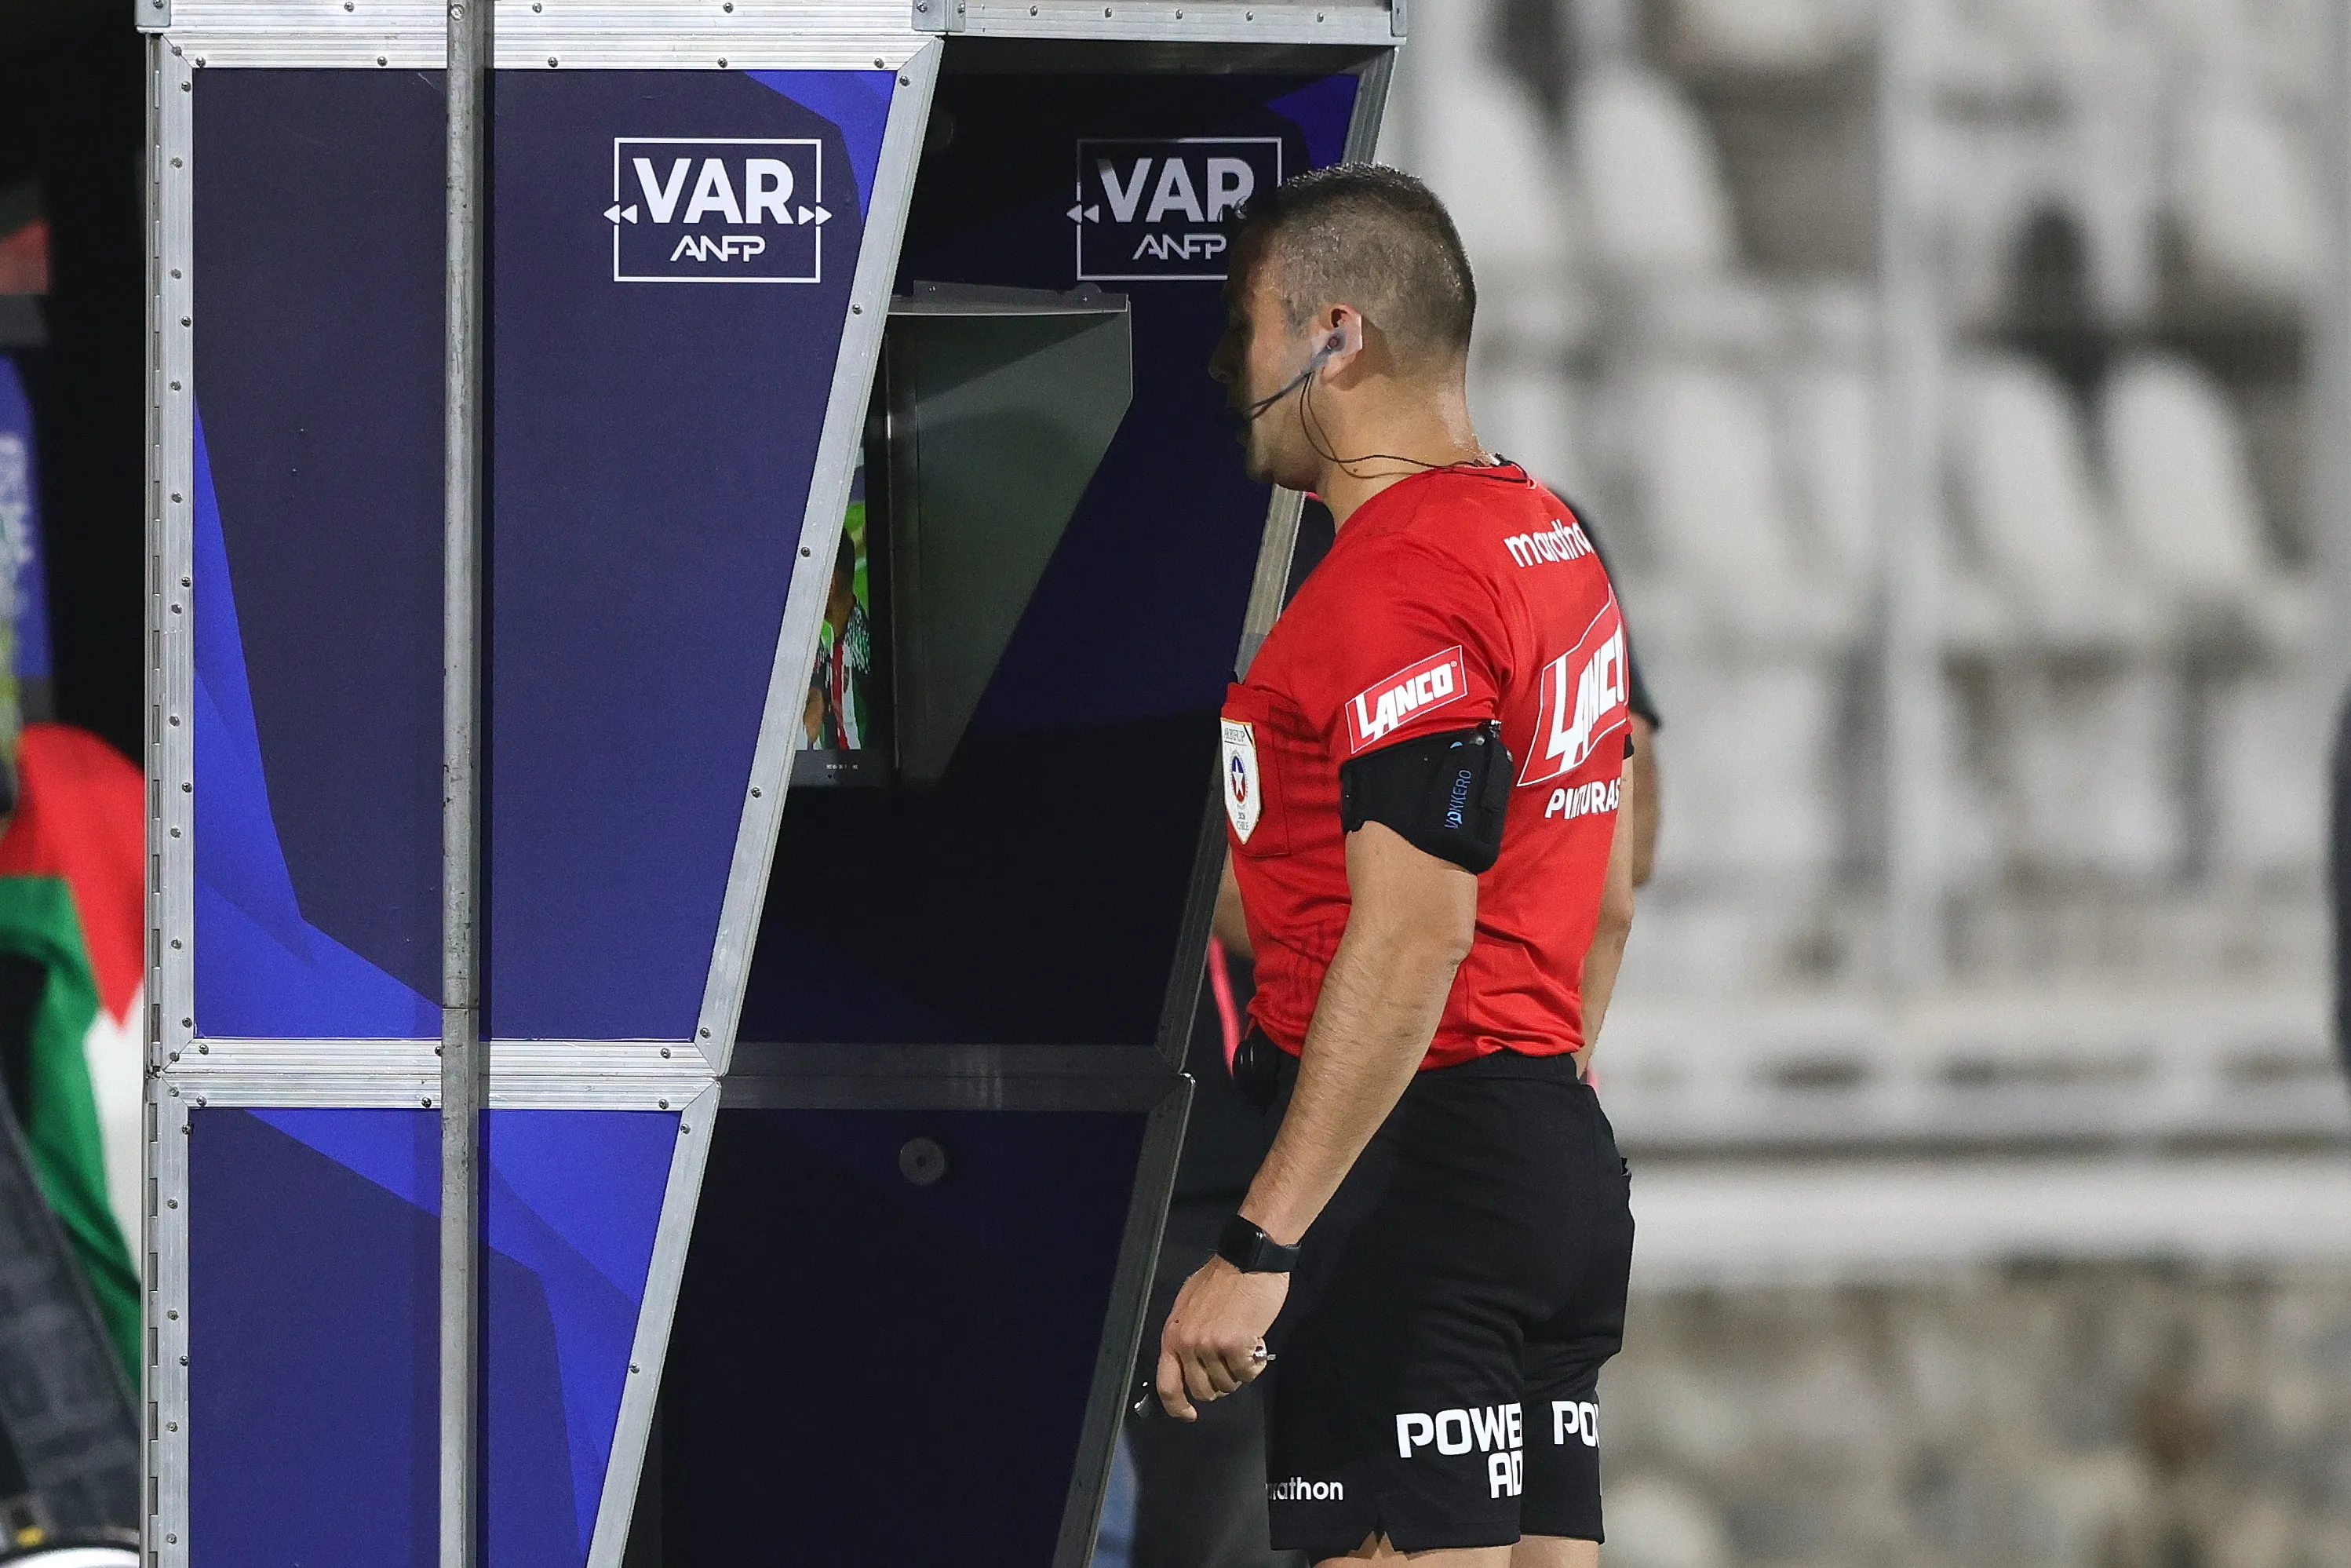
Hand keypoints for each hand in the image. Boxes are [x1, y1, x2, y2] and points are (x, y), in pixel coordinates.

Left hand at [1155, 1256, 1287, 1420]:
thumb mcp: (1190, 1304)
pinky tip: (1257, 1344)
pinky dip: (1255, 1365)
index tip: (1189, 1414)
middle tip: (1231, 1364)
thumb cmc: (1222, 1277)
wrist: (1248, 1258)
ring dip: (1239, 1372)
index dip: (1176, 1407)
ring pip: (1227, 1384)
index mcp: (1173, 1335)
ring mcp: (1210, 1346)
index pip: (1166, 1384)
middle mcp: (1187, 1344)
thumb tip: (1190, 1362)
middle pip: (1202, 1391)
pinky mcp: (1235, 1346)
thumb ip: (1187, 1334)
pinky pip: (1247, 1374)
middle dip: (1219, 1384)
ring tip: (1245, 1346)